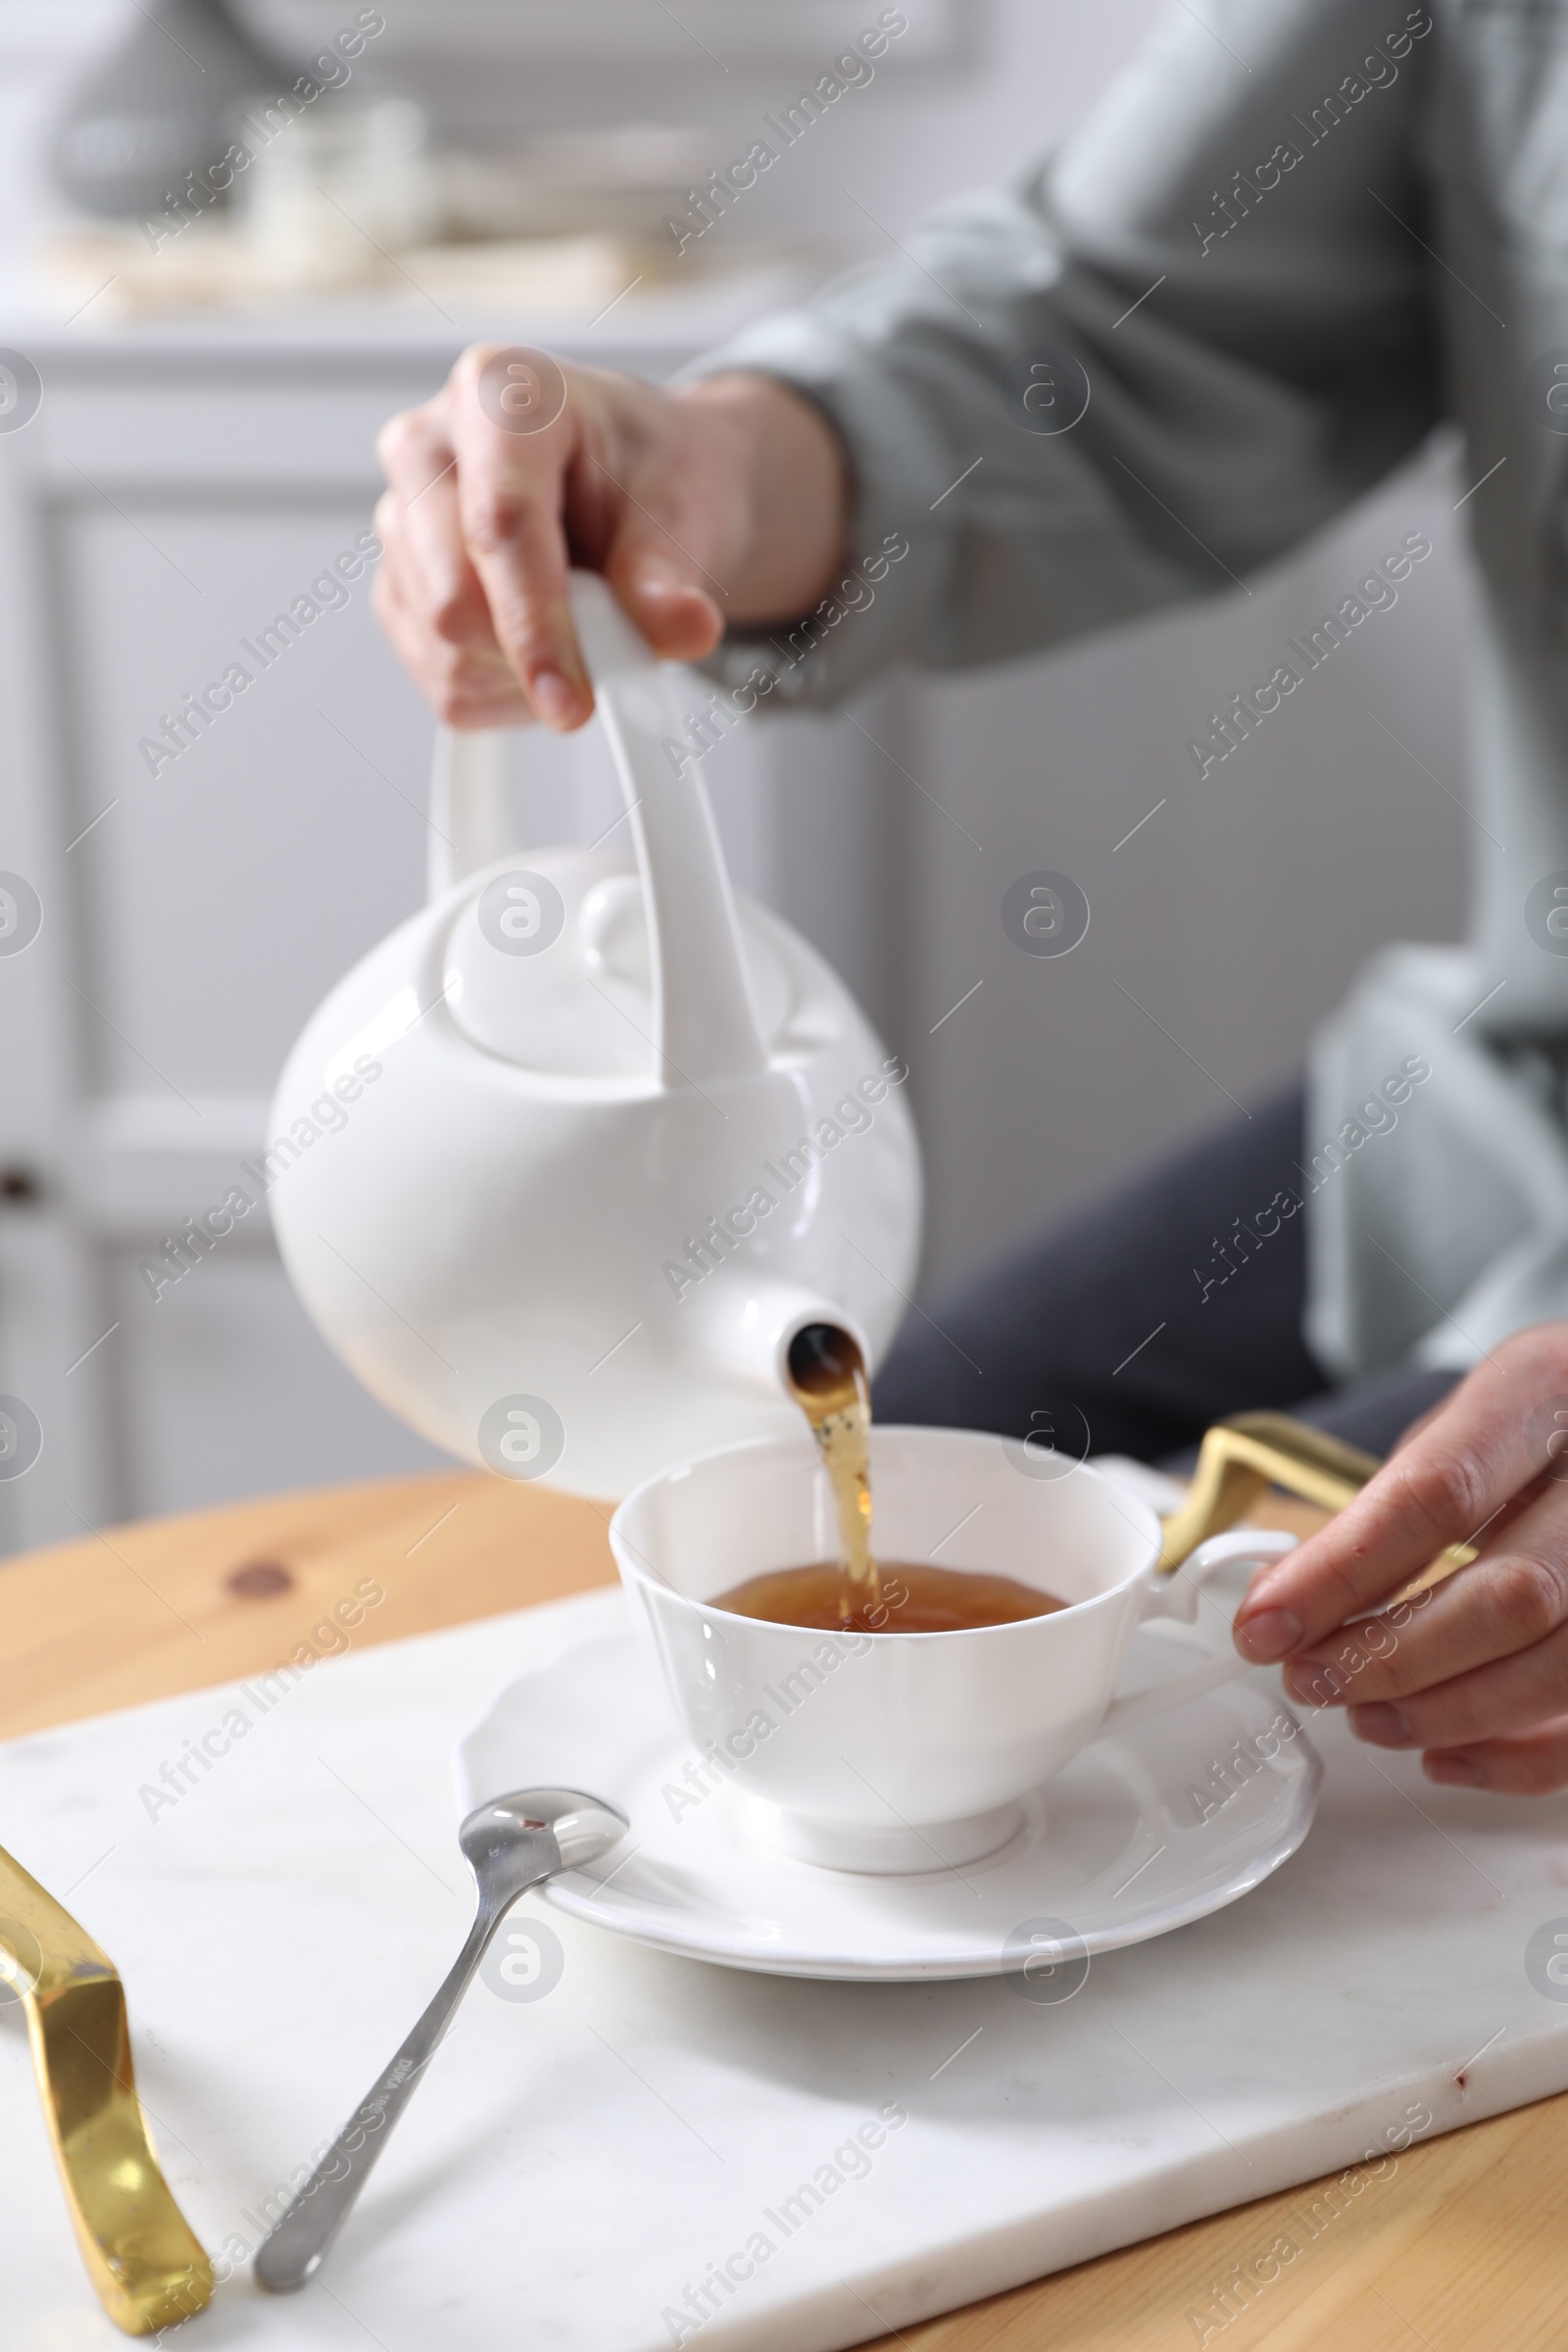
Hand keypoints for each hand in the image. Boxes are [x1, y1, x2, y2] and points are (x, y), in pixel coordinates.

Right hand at [372, 349, 846, 731]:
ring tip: (587, 628)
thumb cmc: (652, 474)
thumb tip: (684, 629)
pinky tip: (548, 648)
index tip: (573, 702)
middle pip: (452, 599)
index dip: (536, 624)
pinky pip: (444, 682)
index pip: (501, 523)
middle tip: (615, 654)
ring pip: (445, 651)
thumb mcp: (684, 506)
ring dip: (528, 677)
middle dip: (535, 655)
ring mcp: (400, 522)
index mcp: (499, 393)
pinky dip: (509, 693)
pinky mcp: (399, 590)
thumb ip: (670, 574)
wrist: (637, 484)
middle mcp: (427, 449)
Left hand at [1232, 1325, 1567, 1792]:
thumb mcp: (1460, 1427)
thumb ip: (1383, 1507)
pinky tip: (1447, 1752)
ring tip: (1367, 1714)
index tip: (1266, 1625)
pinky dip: (1514, 1757)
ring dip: (1447, 1711)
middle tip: (1313, 1679)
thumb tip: (1285, 1599)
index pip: (1434, 1495)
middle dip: (1392, 1655)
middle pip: (1510, 1595)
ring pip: (1558, 1666)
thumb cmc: (1535, 1427)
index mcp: (1543, 1390)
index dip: (1339, 1573)